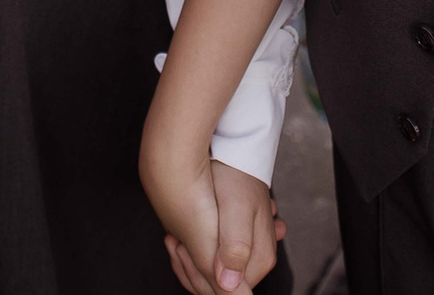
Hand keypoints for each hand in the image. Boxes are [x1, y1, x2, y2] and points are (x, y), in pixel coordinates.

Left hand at [150, 153, 283, 294]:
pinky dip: (194, 251)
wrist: (235, 152)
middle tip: (173, 242)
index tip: (180, 251)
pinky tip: (183, 237)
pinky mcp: (235, 240)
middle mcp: (255, 257)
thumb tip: (230, 286)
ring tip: (176, 237)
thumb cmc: (235, 176)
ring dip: (190, 259)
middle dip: (191, 267)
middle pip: (218, 283)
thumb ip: (236, 248)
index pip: (225, 290)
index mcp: (260, 258)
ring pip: (213, 272)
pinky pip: (213, 259)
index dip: (198, 276)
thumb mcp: (236, 210)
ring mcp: (246, 249)